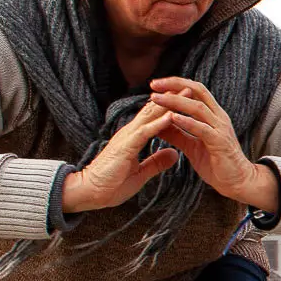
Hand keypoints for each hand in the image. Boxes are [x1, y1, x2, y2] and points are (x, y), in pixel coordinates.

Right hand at [62, 100, 181, 213]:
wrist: (89, 193)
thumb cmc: (112, 184)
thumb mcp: (141, 173)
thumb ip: (157, 162)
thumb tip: (175, 154)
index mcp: (134, 138)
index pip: (154, 117)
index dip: (171, 106)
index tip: (188, 98)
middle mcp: (129, 133)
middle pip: (153, 111)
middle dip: (172, 98)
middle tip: (190, 86)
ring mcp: (126, 138)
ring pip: (150, 116)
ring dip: (169, 105)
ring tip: (185, 94)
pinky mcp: (124, 147)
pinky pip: (144, 133)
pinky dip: (158, 124)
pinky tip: (171, 116)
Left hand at [147, 77, 279, 209]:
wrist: (237, 182)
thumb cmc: (216, 164)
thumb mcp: (191, 146)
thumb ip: (177, 133)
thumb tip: (157, 124)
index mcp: (213, 115)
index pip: (195, 91)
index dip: (176, 84)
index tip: (156, 85)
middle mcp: (218, 117)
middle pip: (197, 91)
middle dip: (174, 85)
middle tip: (153, 85)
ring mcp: (220, 128)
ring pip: (197, 107)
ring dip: (175, 101)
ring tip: (155, 99)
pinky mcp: (220, 142)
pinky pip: (202, 128)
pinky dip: (186, 121)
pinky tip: (171, 117)